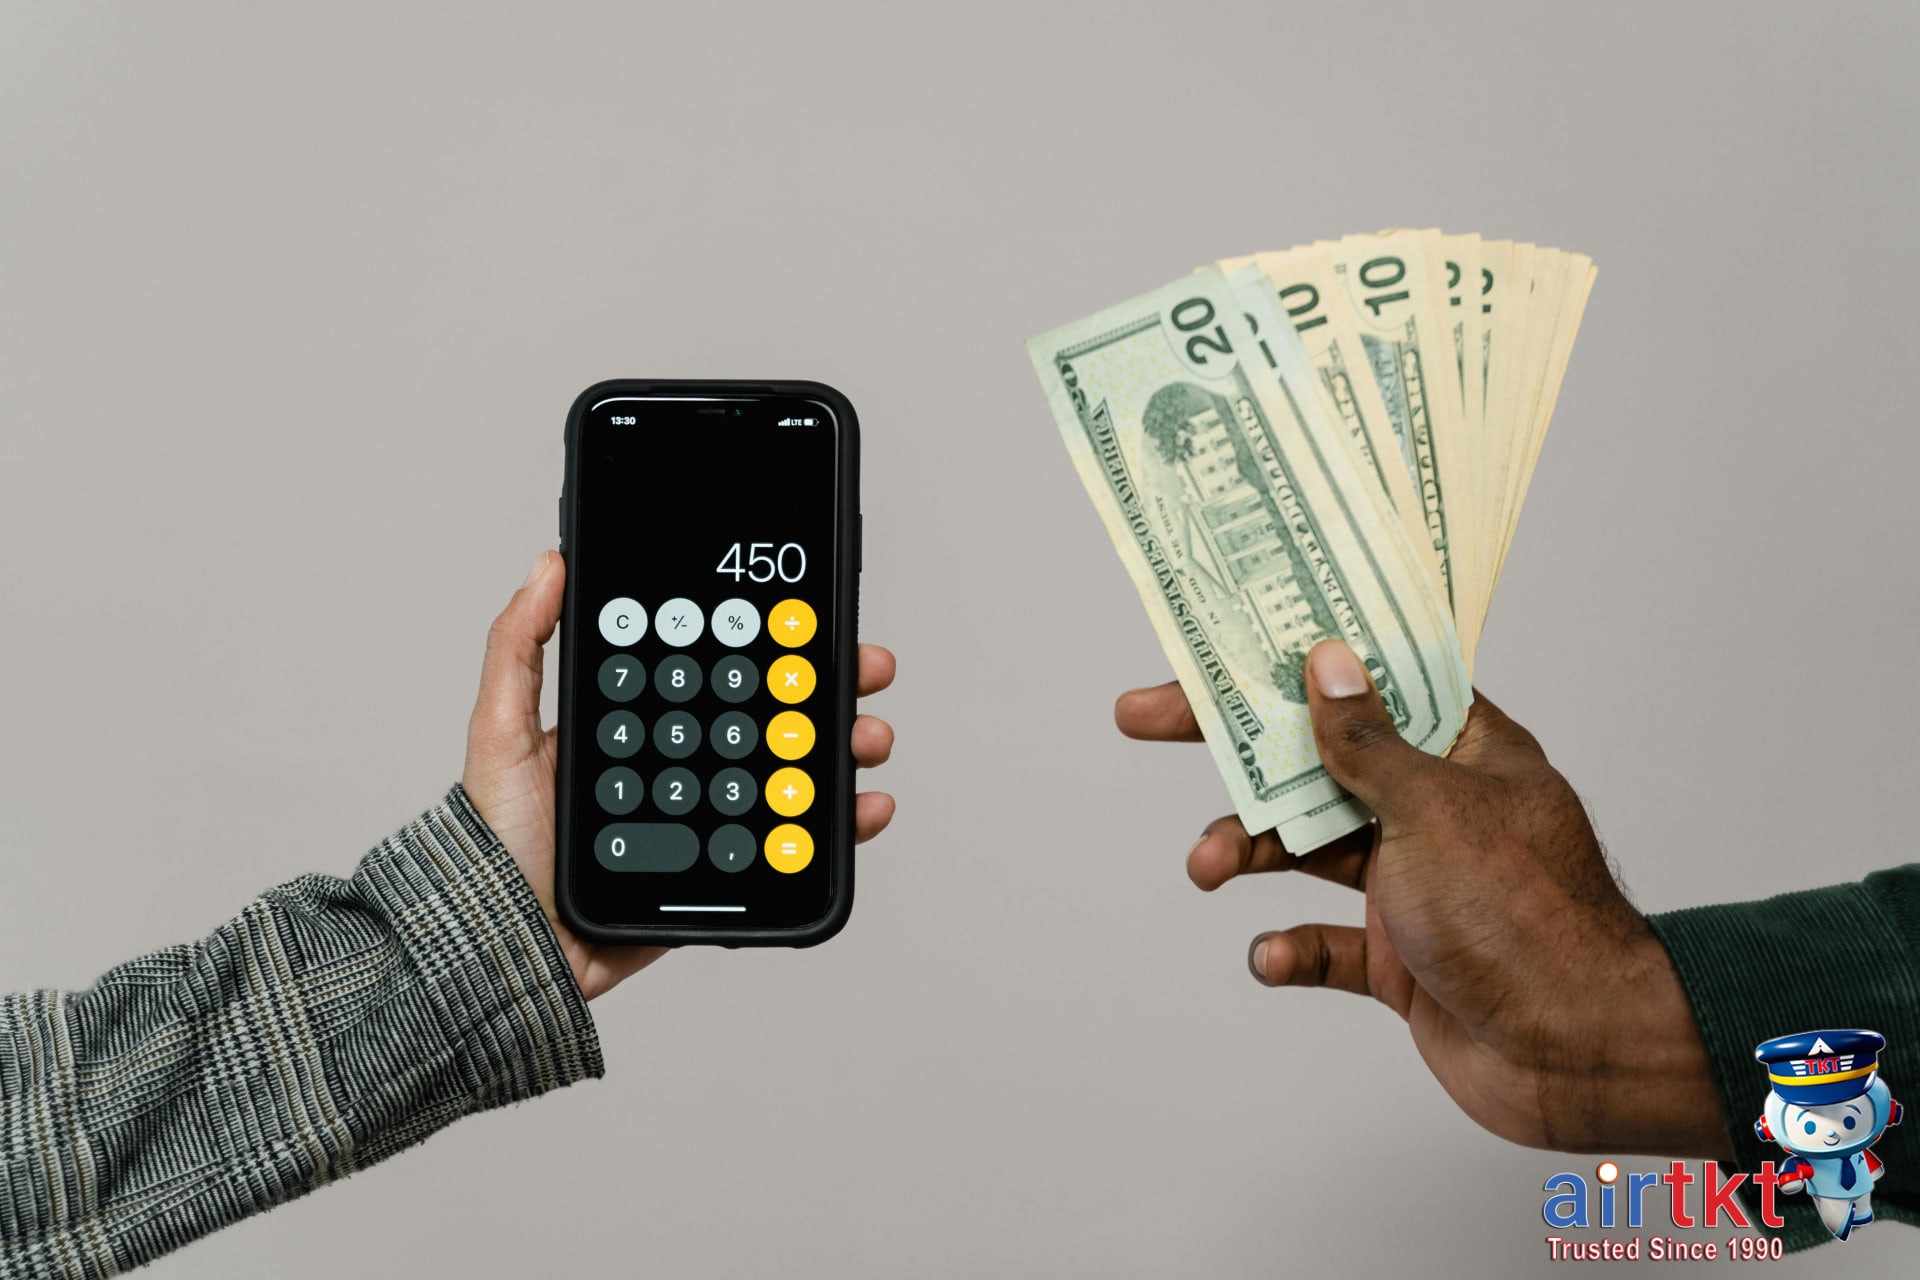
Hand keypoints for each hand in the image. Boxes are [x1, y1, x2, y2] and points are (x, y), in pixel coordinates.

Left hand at [462, 550, 897, 999]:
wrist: (509, 945)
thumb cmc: (496, 845)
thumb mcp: (499, 732)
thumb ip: (519, 647)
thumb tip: (549, 566)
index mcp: (635, 727)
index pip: (713, 670)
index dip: (766, 641)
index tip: (811, 619)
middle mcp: (677, 768)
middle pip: (768, 715)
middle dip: (827, 688)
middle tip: (865, 669)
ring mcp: (704, 822)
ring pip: (792, 775)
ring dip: (843, 751)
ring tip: (868, 739)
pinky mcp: (722, 877)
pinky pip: (791, 850)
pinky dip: (837, 828)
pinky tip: (862, 807)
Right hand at [1115, 639, 1729, 1159]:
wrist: (1578, 1055)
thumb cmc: (1525, 917)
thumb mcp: (1434, 810)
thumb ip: (1367, 742)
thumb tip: (1328, 663)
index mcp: (1461, 753)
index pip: (1366, 684)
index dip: (1294, 659)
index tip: (1228, 640)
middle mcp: (1435, 810)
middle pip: (1316, 761)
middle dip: (1234, 749)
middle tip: (1144, 716)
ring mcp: (1416, 884)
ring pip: (1307, 849)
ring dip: (1249, 852)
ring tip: (1206, 868)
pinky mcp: (1401, 957)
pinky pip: (1326, 942)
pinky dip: (1290, 948)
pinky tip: (1270, 955)